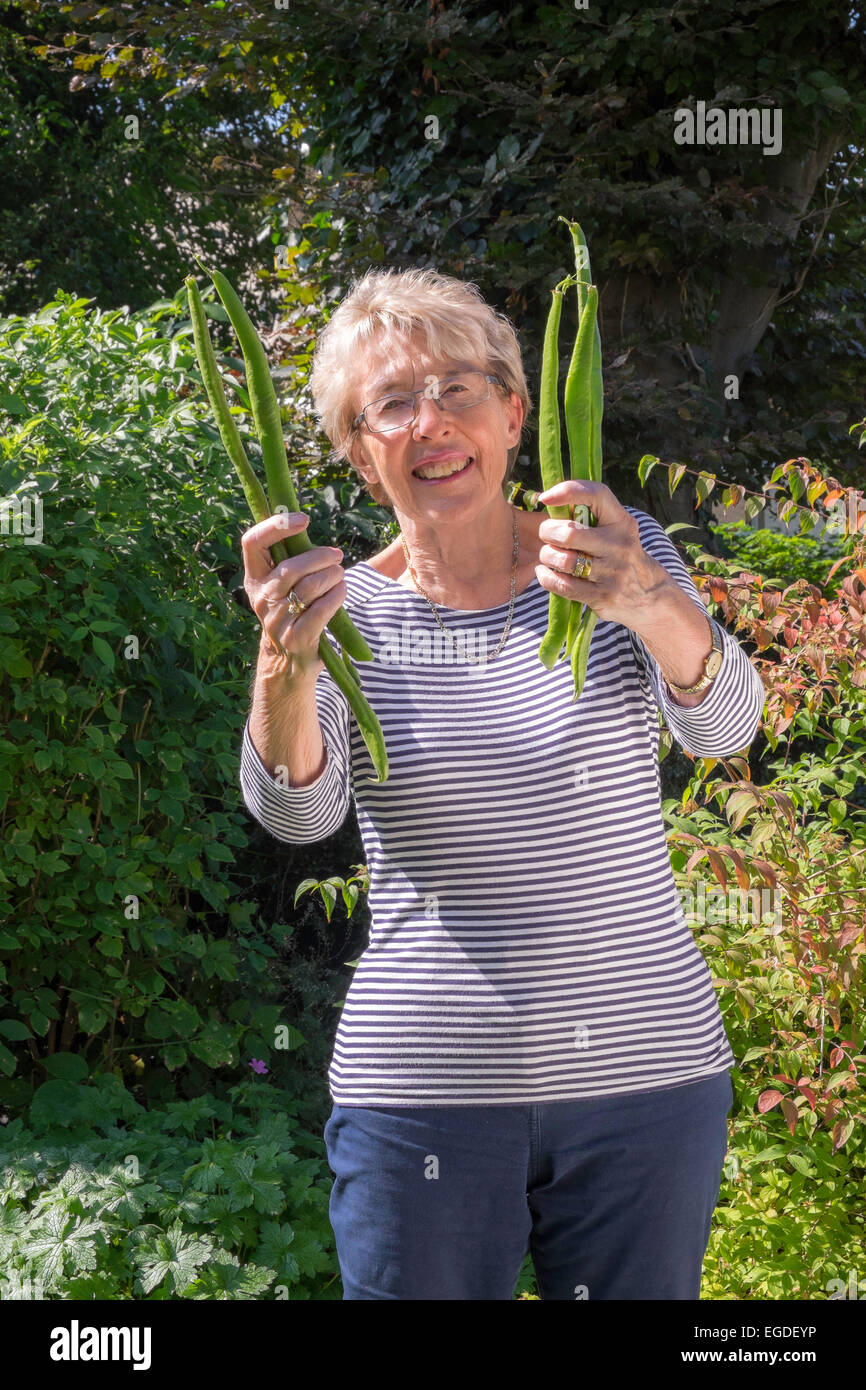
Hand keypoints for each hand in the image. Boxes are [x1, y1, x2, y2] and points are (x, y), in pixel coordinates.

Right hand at [241, 513, 347, 679]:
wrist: (288, 660)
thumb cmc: (291, 611)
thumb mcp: (281, 586)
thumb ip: (288, 559)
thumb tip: (301, 522)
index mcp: (254, 579)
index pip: (252, 542)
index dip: (276, 526)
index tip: (304, 519)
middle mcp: (261, 598)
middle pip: (291, 568)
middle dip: (320, 557)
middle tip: (337, 556)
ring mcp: (277, 620)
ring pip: (309, 587)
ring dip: (332, 576)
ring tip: (340, 574)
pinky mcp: (296, 637)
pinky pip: (321, 609)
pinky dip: (336, 596)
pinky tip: (341, 591)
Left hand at [535, 479, 671, 629]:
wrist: (650, 597)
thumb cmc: (621, 555)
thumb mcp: (618, 531)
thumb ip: (592, 517)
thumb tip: (550, 500)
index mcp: (622, 522)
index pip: (597, 495)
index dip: (568, 491)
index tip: (546, 498)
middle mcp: (619, 545)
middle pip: (569, 533)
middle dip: (548, 532)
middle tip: (547, 535)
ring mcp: (612, 573)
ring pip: (563, 560)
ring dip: (547, 556)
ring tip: (548, 556)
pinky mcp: (602, 596)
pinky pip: (562, 585)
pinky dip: (546, 577)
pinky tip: (545, 572)